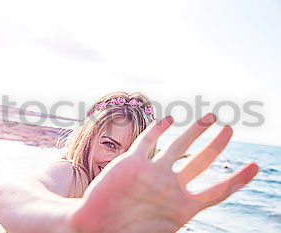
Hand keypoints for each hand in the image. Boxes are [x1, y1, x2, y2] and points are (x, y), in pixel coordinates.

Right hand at [68, 114, 258, 232]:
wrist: (95, 226)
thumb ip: (177, 224)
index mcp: (181, 206)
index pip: (217, 190)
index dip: (238, 179)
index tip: (255, 166)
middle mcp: (169, 186)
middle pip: (200, 160)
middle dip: (216, 145)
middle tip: (229, 130)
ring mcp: (152, 172)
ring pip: (178, 146)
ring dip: (194, 131)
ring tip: (209, 118)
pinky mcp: (131, 162)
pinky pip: (149, 141)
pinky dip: (159, 128)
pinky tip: (169, 119)